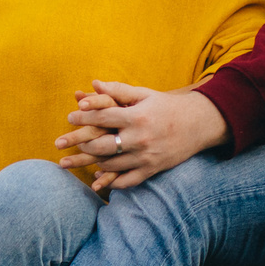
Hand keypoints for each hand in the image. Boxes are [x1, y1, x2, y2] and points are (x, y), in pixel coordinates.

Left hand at [55, 81, 229, 190]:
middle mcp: (140, 138)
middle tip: (64, 143)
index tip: (69, 117)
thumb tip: (93, 84)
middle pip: (102, 144)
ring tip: (77, 158)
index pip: (102, 117)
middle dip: (79, 143)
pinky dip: (110, 181)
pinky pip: (127, 181)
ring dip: (91, 162)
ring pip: (110, 164)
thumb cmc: (168, 106)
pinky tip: (98, 178)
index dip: (83, 116)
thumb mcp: (145, 95)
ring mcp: (146, 157)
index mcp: (137, 117)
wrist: (200, 123)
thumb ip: (118, 91)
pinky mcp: (152, 170)